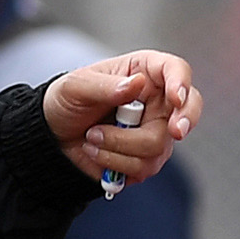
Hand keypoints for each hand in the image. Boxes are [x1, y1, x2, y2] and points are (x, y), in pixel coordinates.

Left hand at [40, 51, 201, 185]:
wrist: (54, 136)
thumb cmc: (66, 101)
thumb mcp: (76, 86)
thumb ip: (106, 85)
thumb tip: (137, 84)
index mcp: (144, 72)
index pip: (176, 70)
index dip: (181, 83)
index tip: (176, 98)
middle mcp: (156, 102)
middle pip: (185, 112)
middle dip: (184, 121)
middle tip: (175, 131)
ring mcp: (154, 132)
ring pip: (158, 147)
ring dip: (119, 146)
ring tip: (91, 137)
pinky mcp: (145, 159)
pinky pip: (143, 168)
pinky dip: (115, 163)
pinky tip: (96, 153)